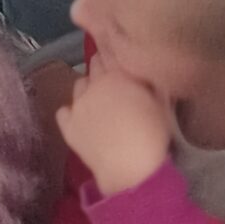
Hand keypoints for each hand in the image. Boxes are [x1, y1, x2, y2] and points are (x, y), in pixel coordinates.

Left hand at [56, 55, 172, 195]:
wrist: (130, 169)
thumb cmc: (152, 136)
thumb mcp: (160, 105)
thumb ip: (149, 85)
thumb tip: (143, 75)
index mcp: (117, 76)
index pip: (109, 54)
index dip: (113, 56)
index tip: (118, 63)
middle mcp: (93, 85)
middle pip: (93, 67)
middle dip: (101, 71)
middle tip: (112, 84)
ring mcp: (77, 105)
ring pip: (79, 86)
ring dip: (87, 90)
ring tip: (99, 104)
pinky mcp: (67, 125)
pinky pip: (64, 111)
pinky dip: (70, 113)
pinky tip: (80, 120)